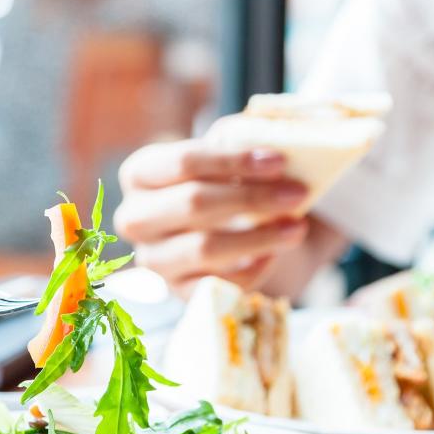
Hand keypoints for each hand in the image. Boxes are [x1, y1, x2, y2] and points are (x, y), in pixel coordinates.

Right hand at [114, 137, 309, 295]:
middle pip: (193, 204)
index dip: (234, 161)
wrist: (221, 227)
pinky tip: (273, 253)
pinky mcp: (176, 292)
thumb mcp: (226, 153)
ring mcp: (153, 259)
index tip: (279, 161)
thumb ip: (240, 141)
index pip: (184, 162)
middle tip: (298, 194)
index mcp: (139, 173)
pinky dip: (251, 271)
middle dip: (251, 198)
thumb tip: (274, 145)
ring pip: (205, 248)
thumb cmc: (221, 181)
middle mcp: (135, 217)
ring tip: (297, 227)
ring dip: (259, 237)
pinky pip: (216, 285)